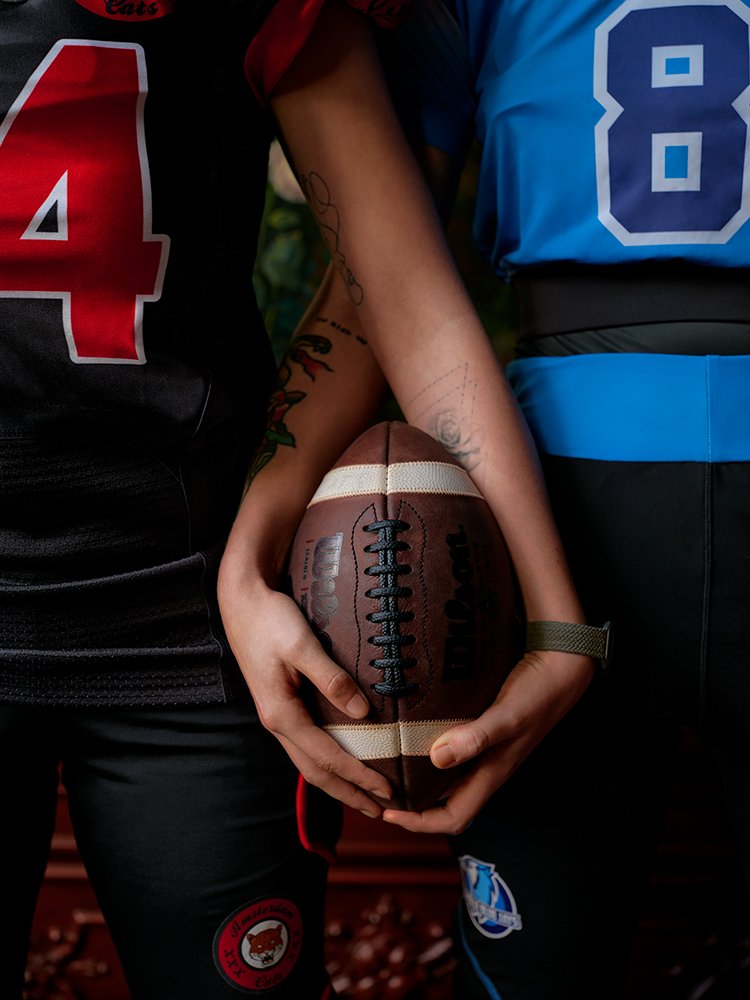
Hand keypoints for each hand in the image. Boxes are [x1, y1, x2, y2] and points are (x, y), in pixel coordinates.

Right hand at [219, 576, 392, 816]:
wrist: (242, 601)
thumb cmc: (271, 620)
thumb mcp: (303, 646)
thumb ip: (332, 680)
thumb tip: (363, 714)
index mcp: (281, 714)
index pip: (327, 758)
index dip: (358, 777)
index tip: (387, 791)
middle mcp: (277, 723)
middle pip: (315, 771)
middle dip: (348, 793)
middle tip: (381, 812)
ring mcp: (277, 715)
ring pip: (309, 761)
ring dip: (338, 781)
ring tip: (365, 796)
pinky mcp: (281, 704)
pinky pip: (307, 743)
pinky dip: (327, 759)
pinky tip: (342, 759)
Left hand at [381, 649, 593, 834]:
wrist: (560, 666)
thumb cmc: (536, 693)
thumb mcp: (506, 716)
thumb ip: (476, 738)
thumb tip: (436, 758)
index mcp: (491, 774)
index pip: (453, 818)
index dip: (419, 823)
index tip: (387, 813)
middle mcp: (486, 767)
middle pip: (447, 804)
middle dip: (413, 807)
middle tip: (379, 792)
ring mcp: (485, 750)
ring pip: (448, 779)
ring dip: (419, 780)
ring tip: (388, 767)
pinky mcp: (483, 730)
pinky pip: (452, 751)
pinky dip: (429, 752)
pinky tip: (412, 735)